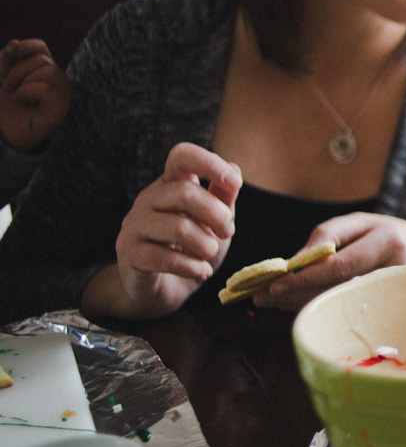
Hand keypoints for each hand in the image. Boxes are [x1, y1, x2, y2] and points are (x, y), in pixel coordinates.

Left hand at [0, 39, 70, 152]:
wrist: (2, 130)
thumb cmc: (2, 104)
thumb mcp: (0, 75)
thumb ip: (6, 58)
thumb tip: (14, 43)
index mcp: (42, 69)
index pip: (41, 47)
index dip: (24, 47)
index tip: (7, 57)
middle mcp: (55, 79)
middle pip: (42, 59)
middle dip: (18, 70)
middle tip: (7, 86)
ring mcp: (61, 93)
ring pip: (48, 70)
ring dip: (22, 80)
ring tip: (14, 94)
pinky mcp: (61, 106)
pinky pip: (46, 88)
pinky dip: (27, 91)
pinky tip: (20, 100)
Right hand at [87, 142, 241, 318]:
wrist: (164, 290)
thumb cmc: (191, 250)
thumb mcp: (214, 224)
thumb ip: (223, 199)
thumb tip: (234, 168)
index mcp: (170, 185)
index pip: (182, 156)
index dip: (209, 163)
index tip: (235, 183)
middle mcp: (149, 199)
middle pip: (184, 193)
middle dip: (216, 214)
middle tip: (229, 232)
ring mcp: (134, 225)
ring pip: (177, 227)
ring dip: (205, 245)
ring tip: (210, 254)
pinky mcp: (128, 253)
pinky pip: (163, 257)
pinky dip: (192, 267)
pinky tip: (201, 272)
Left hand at [256, 212, 405, 310]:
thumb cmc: (399, 242)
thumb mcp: (369, 225)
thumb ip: (332, 235)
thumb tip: (295, 261)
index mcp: (388, 239)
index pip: (337, 263)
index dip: (301, 277)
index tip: (271, 285)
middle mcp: (396, 266)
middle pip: (336, 286)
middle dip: (296, 293)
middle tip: (264, 298)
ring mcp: (399, 293)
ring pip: (343, 303)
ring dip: (306, 303)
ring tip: (279, 302)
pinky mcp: (399, 313)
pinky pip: (356, 315)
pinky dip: (327, 310)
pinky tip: (308, 308)